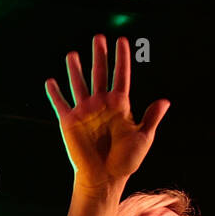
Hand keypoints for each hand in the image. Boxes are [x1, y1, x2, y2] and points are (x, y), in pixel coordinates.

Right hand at [44, 35, 168, 189]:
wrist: (104, 178)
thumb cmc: (125, 160)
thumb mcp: (143, 138)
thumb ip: (151, 118)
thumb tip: (165, 100)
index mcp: (120, 105)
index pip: (121, 76)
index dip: (122, 58)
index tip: (123, 40)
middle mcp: (101, 105)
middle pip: (99, 74)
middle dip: (99, 56)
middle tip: (98, 37)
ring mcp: (85, 112)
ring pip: (79, 84)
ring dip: (75, 69)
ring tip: (72, 54)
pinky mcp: (70, 122)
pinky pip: (61, 104)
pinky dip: (55, 93)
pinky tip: (50, 81)